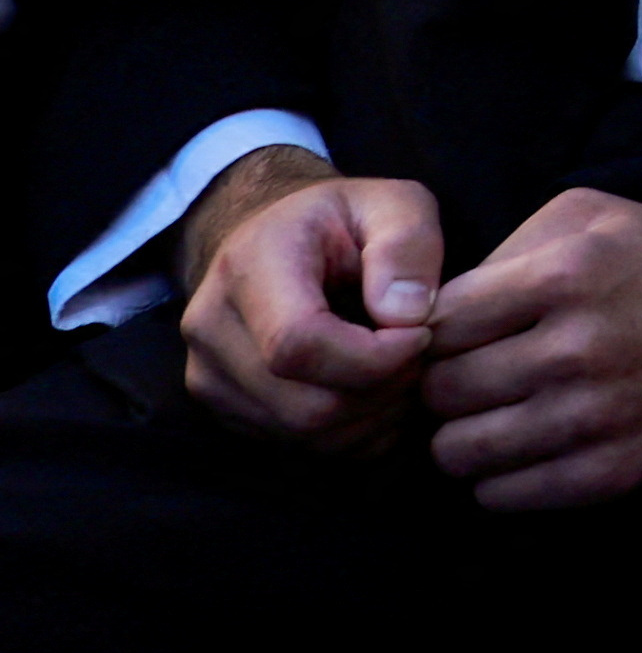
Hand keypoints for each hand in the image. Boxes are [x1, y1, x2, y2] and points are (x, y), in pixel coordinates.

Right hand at [178, 151, 438, 453]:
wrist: (270, 238)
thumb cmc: (341, 220)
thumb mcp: (392, 202)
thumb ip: (408, 244)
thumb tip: (406, 316)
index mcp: (250, 266)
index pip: (298, 344)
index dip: (374, 356)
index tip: (422, 333)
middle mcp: (212, 328)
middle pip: (306, 406)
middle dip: (384, 390)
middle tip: (421, 354)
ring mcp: (209, 377)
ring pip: (305, 437)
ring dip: (373, 416)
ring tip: (402, 368)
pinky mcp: (226, 410)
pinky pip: (300, 449)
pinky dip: (354, 433)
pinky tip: (376, 391)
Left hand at [416, 189, 641, 510]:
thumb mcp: (593, 216)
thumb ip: (507, 249)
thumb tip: (429, 307)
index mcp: (565, 274)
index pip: (434, 325)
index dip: (432, 335)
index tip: (452, 340)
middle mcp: (577, 347)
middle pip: (440, 392)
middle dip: (446, 388)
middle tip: (472, 382)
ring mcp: (597, 416)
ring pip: (459, 451)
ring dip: (465, 438)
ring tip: (494, 419)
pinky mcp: (616, 470)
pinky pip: (504, 495)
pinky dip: (500, 478)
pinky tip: (527, 448)